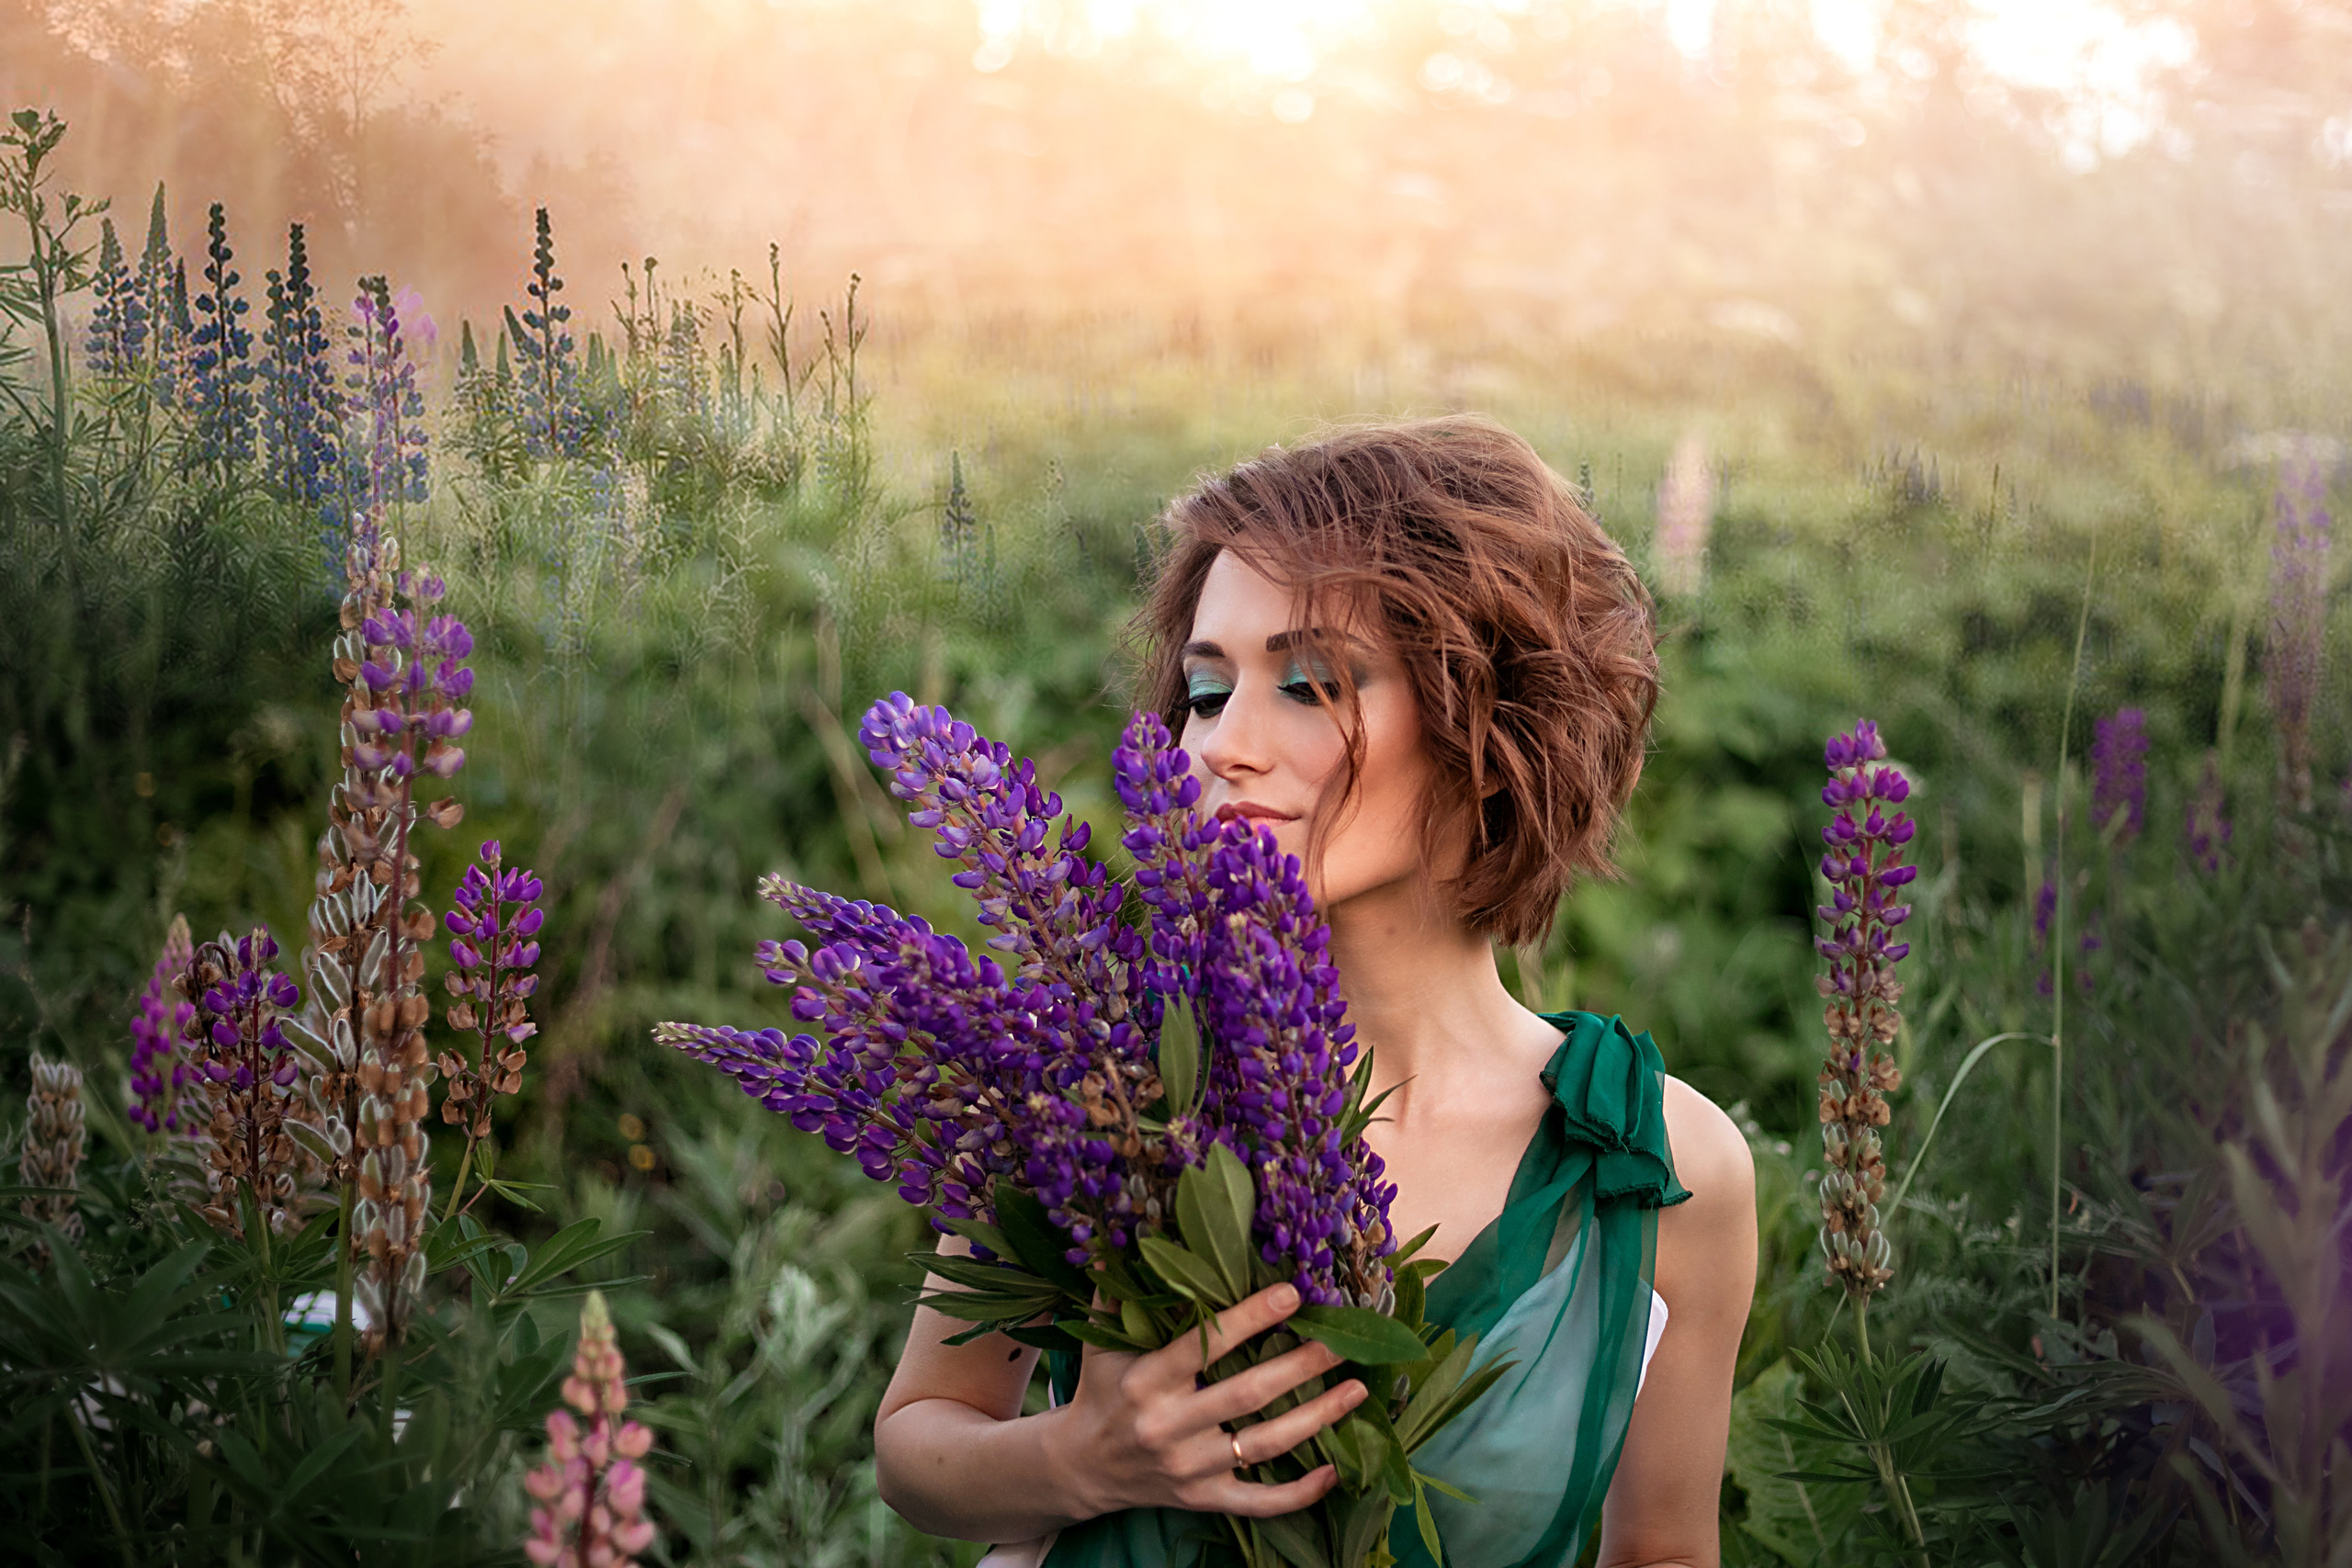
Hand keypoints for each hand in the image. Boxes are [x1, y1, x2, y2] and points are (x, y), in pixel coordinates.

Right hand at [1044, 1281, 1367, 1519]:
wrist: (1081, 1468)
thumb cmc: (1102, 1390)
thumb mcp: (1101, 1342)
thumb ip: (1119, 1293)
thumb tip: (1137, 1230)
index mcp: (1146, 1381)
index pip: (1204, 1345)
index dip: (1250, 1319)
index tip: (1292, 1294)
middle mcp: (1168, 1427)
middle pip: (1247, 1394)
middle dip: (1301, 1367)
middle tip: (1342, 1342)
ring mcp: (1189, 1467)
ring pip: (1264, 1445)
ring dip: (1317, 1418)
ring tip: (1358, 1389)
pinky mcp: (1202, 1498)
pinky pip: (1258, 1502)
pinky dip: (1299, 1493)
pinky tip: (1335, 1472)